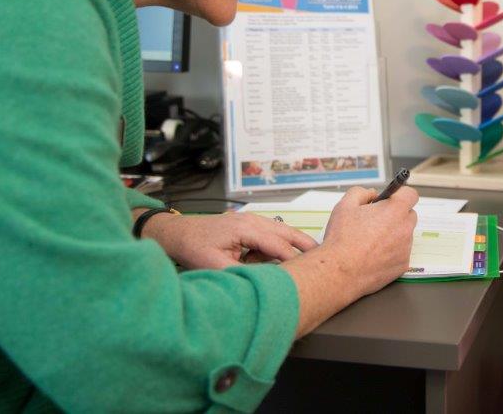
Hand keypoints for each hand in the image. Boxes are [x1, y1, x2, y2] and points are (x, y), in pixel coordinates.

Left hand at [140, 210, 317, 268]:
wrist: (177, 233)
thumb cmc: (193, 245)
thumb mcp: (213, 265)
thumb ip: (241, 273)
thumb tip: (263, 282)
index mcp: (247, 228)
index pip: (279, 246)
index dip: (295, 260)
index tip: (310, 273)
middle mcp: (253, 220)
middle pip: (288, 233)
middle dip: (306, 246)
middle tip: (325, 257)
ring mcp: (252, 220)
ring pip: (283, 230)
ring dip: (296, 243)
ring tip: (314, 255)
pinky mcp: (249, 224)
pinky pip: (272, 233)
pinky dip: (282, 242)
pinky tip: (283, 256)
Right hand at [316, 185, 418, 297]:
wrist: (339, 272)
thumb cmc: (342, 239)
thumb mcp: (345, 205)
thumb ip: (361, 192)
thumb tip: (371, 194)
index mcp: (395, 211)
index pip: (410, 194)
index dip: (400, 195)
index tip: (390, 199)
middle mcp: (405, 229)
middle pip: (408, 215)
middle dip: (396, 214)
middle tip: (376, 220)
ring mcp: (405, 248)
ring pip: (404, 235)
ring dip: (393, 234)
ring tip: (371, 240)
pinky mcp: (402, 265)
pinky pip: (400, 253)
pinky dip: (391, 252)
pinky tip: (373, 255)